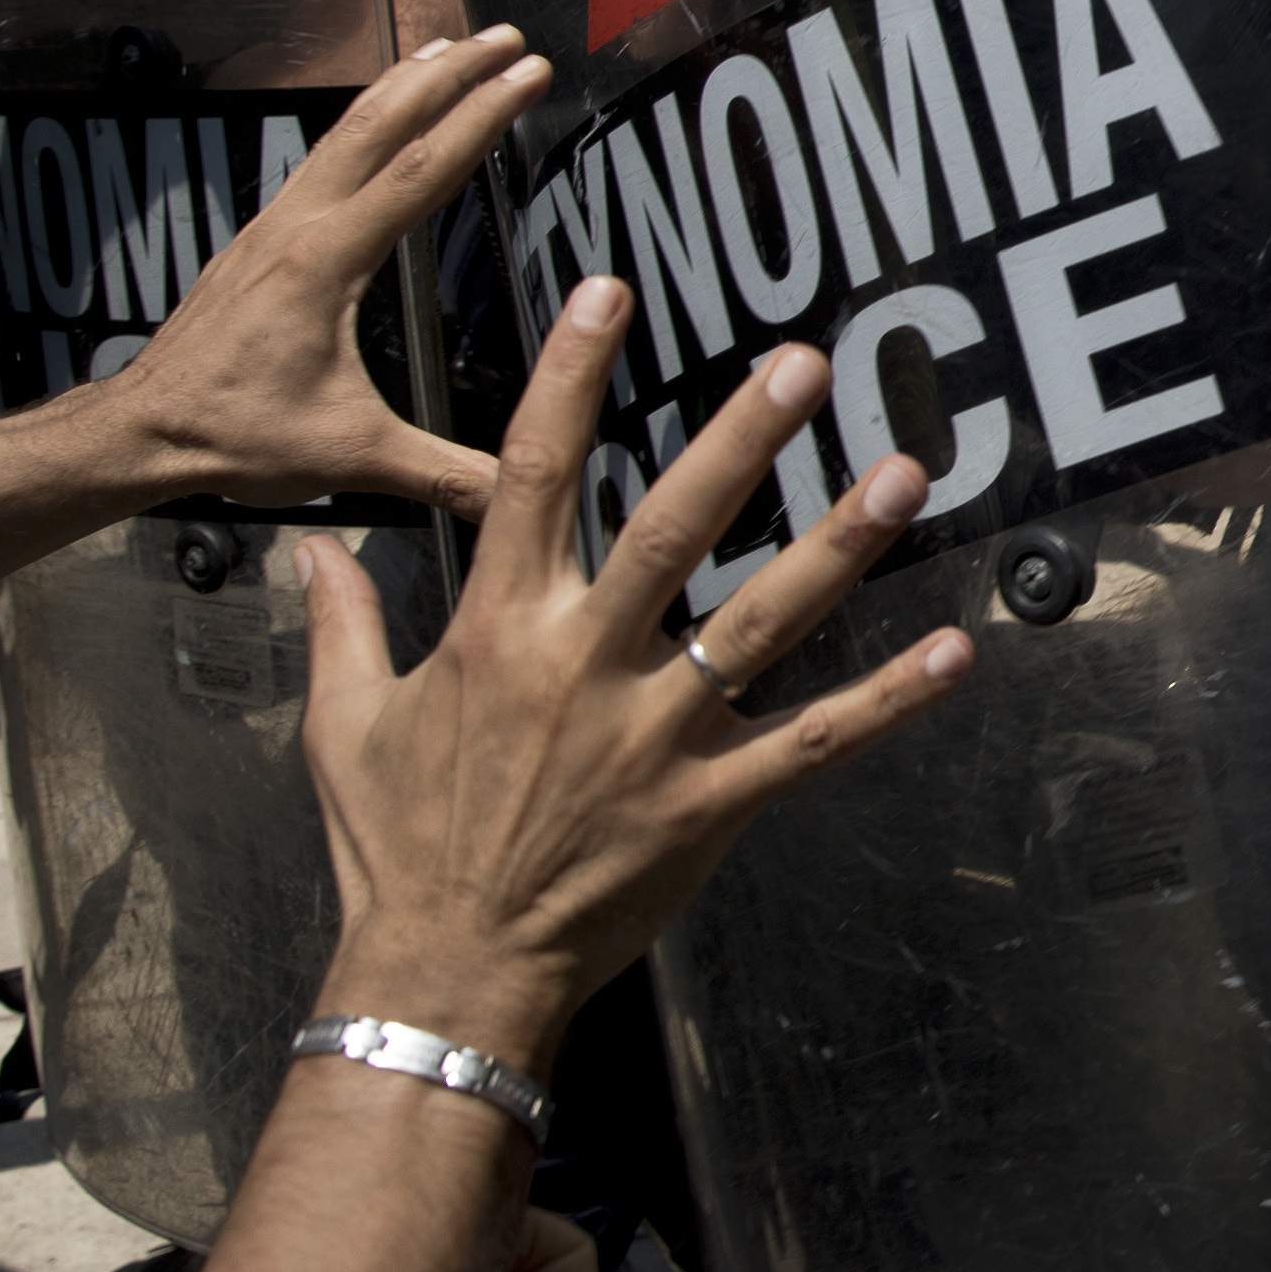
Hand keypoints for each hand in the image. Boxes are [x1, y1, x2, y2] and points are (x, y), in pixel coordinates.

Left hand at [90, 32, 537, 513]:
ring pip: (343, 131)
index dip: (481, 117)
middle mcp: (296, 227)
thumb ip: (441, 474)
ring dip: (402, 85)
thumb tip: (517, 494)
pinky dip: (362, 122)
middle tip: (503, 35)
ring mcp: (272, 227)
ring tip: (447, 49)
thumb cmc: (230, 437)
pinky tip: (376, 124)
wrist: (139, 432)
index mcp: (325, 262)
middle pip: (380, 123)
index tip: (526, 74)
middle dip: (449, 72)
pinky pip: (320, 157)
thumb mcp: (350, 459)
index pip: (419, 170)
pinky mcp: (259, 242)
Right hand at [293, 278, 974, 1070]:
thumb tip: (317, 554)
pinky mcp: (706, 806)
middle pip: (671, 528)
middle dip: (740, 440)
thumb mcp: (341, 728)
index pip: (531, 475)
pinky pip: (813, 742)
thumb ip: (341, 628)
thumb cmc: (392, 851)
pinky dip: (888, 700)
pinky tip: (953, 652)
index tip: (606, 296)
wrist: (441, 976)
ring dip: (836, 545)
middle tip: (803, 363)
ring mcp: (651, 737)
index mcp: (494, 633)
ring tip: (903, 473)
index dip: (568, 378)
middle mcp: (580, 668)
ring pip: (760, 623)